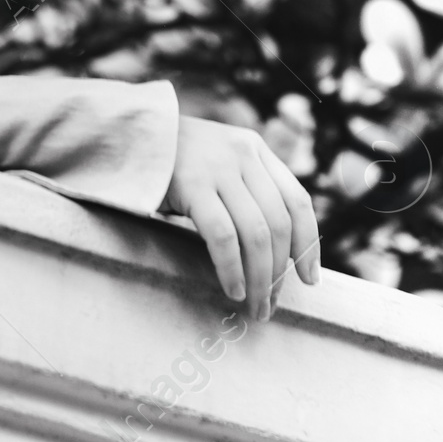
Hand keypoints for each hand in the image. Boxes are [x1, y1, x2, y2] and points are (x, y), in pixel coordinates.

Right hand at [163, 116, 320, 318]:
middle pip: (279, 222)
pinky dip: (232, 268)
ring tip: (255, 307)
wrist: (131, 135)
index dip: (309, 244)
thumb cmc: (175, 162)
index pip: (298, 200)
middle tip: (271, 305)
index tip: (311, 279)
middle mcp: (244, 154)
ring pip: (257, 233)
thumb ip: (247, 190)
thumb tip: (277, 255)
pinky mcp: (192, 183)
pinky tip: (233, 289)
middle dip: (280, 272)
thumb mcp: (220, 163)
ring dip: (261, 278)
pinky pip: (223, 235)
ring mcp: (219, 167)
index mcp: (256, 149)